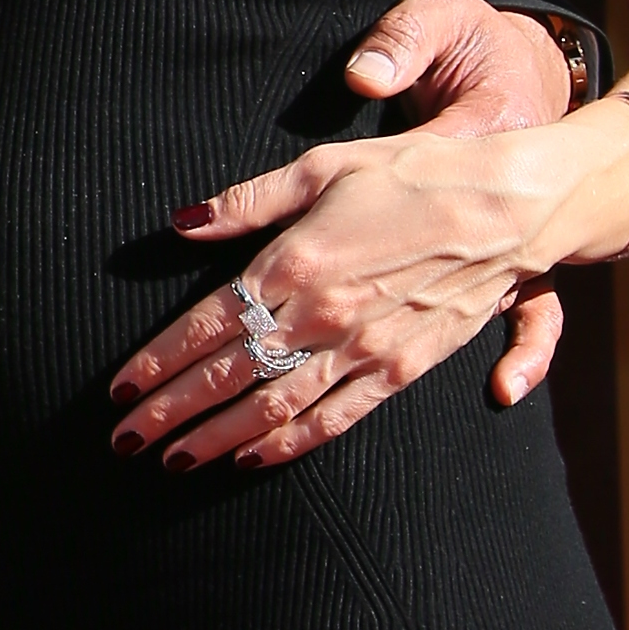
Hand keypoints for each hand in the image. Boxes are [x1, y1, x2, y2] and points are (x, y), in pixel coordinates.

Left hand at [108, 0, 575, 469]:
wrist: (508, 208)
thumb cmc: (412, 175)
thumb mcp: (321, 167)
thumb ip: (246, 201)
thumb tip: (181, 223)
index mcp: (294, 262)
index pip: (207, 326)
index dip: (158, 363)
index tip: (119, 391)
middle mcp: (322, 315)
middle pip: (229, 377)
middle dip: (172, 414)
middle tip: (125, 443)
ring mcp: (362, 350)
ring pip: (274, 409)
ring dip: (218, 440)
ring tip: (173, 461)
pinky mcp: (399, 371)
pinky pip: (334, 420)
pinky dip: (289, 446)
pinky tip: (251, 460)